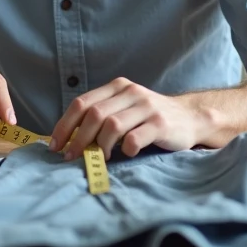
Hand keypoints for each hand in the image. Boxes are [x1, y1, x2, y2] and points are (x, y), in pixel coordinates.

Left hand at [49, 77, 204, 159]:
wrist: (190, 118)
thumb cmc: (150, 118)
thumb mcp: (125, 108)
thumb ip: (102, 115)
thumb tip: (69, 138)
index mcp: (117, 87)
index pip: (82, 103)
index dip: (65, 125)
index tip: (55, 145)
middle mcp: (131, 92)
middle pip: (94, 114)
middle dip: (78, 139)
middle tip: (71, 157)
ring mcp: (147, 106)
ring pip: (111, 125)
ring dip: (99, 146)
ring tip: (99, 159)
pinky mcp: (161, 123)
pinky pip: (135, 138)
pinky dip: (125, 149)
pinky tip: (127, 154)